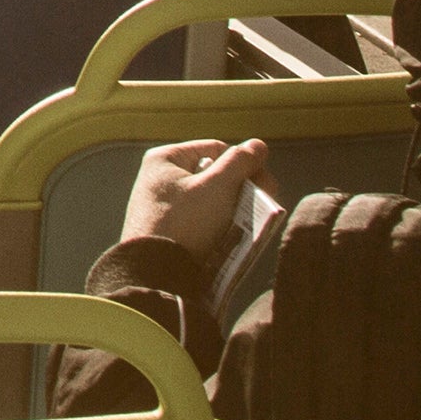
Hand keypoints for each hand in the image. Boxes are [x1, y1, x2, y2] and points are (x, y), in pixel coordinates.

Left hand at [119, 138, 266, 258]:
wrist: (156, 274)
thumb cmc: (185, 222)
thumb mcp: (216, 187)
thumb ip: (240, 163)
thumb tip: (259, 145)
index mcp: (165, 159)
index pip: (216, 149)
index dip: (244, 164)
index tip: (264, 184)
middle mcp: (161, 179)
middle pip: (215, 176)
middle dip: (242, 189)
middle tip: (264, 204)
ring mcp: (163, 207)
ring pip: (211, 200)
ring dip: (234, 209)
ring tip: (251, 223)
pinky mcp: (169, 232)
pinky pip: (202, 221)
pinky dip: (220, 226)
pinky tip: (234, 236)